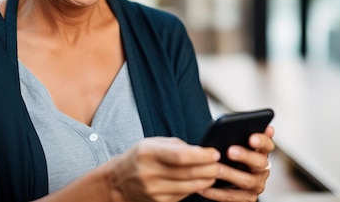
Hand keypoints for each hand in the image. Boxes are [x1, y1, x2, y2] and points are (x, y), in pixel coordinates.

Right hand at [105, 137, 221, 201]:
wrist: (118, 181)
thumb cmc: (140, 157)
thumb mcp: (154, 143)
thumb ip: (177, 146)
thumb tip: (203, 151)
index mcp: (148, 152)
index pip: (180, 156)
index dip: (201, 156)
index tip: (214, 153)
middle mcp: (149, 173)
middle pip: (187, 173)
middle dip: (209, 169)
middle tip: (220, 164)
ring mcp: (153, 190)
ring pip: (188, 187)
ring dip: (206, 180)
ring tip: (215, 173)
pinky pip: (183, 195)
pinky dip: (196, 188)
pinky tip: (202, 182)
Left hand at [198, 126, 274, 201]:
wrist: (226, 179)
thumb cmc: (229, 155)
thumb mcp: (235, 143)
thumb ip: (238, 134)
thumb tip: (240, 125)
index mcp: (262, 152)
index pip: (268, 145)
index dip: (262, 141)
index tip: (252, 137)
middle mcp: (263, 169)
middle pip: (260, 162)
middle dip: (245, 156)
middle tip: (230, 150)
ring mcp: (256, 185)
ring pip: (246, 181)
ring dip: (230, 174)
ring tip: (216, 168)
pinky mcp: (247, 198)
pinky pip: (232, 196)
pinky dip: (216, 192)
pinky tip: (203, 186)